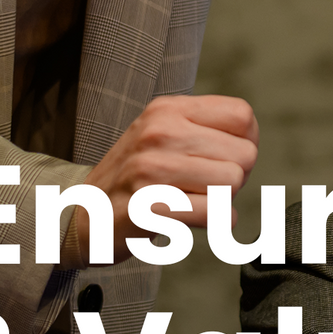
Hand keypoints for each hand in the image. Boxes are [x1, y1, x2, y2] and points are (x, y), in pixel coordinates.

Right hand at [77, 94, 258, 261]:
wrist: (82, 216)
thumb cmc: (133, 179)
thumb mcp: (161, 135)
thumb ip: (203, 129)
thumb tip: (250, 143)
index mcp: (167, 110)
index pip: (242, 116)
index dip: (244, 143)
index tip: (223, 160)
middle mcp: (160, 132)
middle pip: (244, 154)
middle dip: (233, 178)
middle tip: (203, 187)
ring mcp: (151, 168)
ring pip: (232, 182)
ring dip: (222, 201)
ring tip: (193, 202)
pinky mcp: (149, 207)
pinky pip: (214, 213)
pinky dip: (216, 223)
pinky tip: (194, 220)